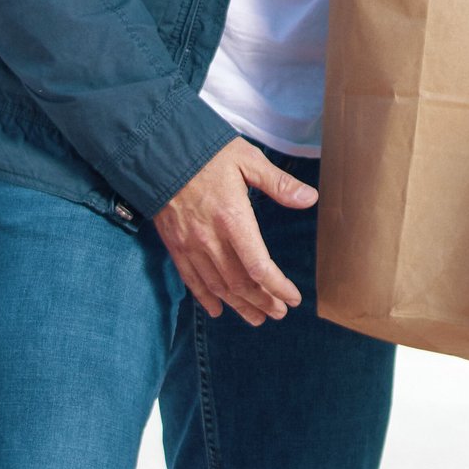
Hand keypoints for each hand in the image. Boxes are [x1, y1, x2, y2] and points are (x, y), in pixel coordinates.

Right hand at [150, 136, 315, 324]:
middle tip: (279, 313)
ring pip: (218, 287)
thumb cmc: (206, 152)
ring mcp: (190, 245)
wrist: (158, 151)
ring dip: (240, 306)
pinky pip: (191, 280)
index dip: (278, 287)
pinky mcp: (175, 245)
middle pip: (240, 283)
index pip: (259, 266)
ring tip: (257, 318)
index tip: (293, 298)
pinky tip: (218, 310)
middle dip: (263, 301)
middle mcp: (210, 238)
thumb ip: (279, 183)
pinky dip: (205, 298)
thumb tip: (310, 198)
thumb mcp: (247, 159)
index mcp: (233, 218)